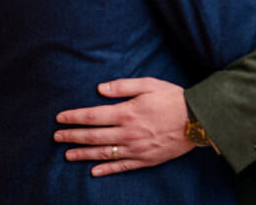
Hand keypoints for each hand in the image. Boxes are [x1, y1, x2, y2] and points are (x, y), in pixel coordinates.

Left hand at [54, 77, 193, 175]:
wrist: (198, 120)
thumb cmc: (173, 98)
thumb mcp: (148, 84)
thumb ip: (122, 86)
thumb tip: (99, 89)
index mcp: (126, 113)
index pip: (92, 116)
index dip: (74, 118)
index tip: (60, 118)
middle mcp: (128, 133)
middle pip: (93, 136)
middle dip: (72, 136)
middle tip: (56, 137)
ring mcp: (136, 149)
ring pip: (103, 153)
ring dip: (83, 154)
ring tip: (67, 155)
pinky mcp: (145, 160)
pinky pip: (122, 167)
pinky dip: (106, 170)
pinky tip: (93, 171)